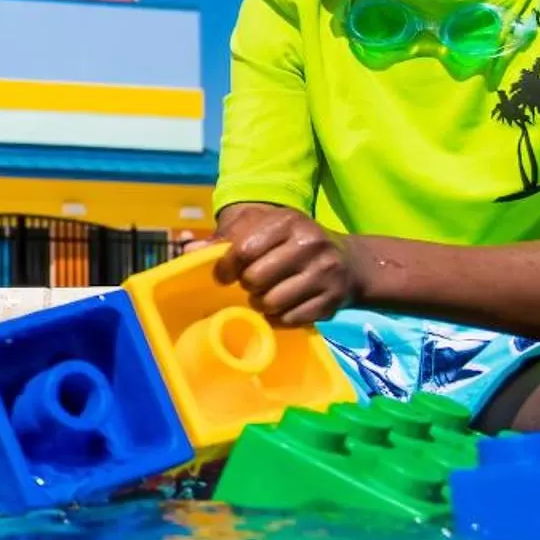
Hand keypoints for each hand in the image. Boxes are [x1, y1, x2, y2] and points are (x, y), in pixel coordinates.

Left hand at [215, 206, 361, 325]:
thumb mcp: (264, 229)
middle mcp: (310, 243)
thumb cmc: (293, 244)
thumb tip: (188, 250)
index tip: (224, 275)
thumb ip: (226, 239)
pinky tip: (285, 307)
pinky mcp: (331, 301)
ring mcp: (324, 273)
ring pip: (271, 303)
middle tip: (253, 284)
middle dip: (248, 286)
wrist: (350, 262)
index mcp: (288, 220)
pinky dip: (280, 318)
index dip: (226, 267)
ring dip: (262, 304)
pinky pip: (289, 320)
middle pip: (255, 279)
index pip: (243, 249)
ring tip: (268, 295)